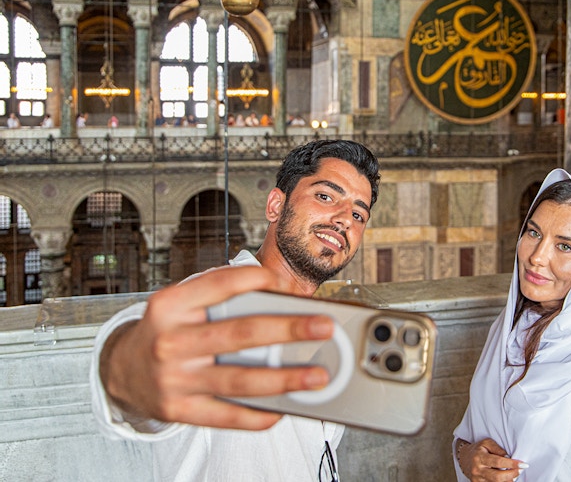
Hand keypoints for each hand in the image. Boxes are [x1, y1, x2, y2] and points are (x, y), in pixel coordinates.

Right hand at [99, 266, 334, 429]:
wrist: (121, 369)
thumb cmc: (169, 330)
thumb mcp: (182, 305)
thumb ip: (221, 298)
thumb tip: (283, 301)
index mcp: (170, 304)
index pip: (220, 284)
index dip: (256, 279)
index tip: (287, 282)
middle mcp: (170, 340)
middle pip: (240, 333)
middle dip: (289, 329)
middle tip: (324, 326)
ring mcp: (174, 378)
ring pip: (239, 379)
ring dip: (285, 378)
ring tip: (317, 376)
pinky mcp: (178, 410)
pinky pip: (226, 416)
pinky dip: (257, 415)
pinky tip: (284, 409)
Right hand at [457, 438, 527, 480]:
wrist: (464, 458)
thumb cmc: (478, 449)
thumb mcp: (486, 443)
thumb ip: (498, 448)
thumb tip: (508, 457)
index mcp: (480, 458)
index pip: (498, 462)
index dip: (511, 464)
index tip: (523, 464)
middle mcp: (478, 470)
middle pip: (497, 477)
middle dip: (512, 474)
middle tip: (520, 470)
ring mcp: (478, 479)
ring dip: (508, 480)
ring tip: (514, 474)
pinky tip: (507, 478)